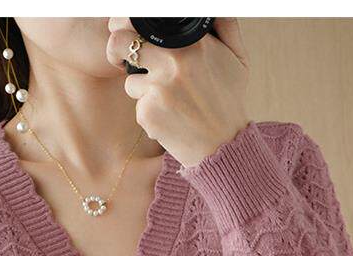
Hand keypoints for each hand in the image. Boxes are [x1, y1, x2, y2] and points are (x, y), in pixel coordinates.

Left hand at [106, 17, 250, 168]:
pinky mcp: (148, 113)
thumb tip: (210, 11)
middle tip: (120, 57)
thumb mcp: (237, 57)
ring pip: (130, 81)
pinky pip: (138, 107)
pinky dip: (151, 114)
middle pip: (118, 43)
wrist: (224, 146)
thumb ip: (224, 25)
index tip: (127, 30)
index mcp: (192, 43)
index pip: (142, 21)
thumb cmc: (229, 100)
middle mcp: (173, 62)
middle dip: (115, 49)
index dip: (127, 23)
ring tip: (170, 102)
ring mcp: (158, 88)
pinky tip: (171, 119)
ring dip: (143, 90)